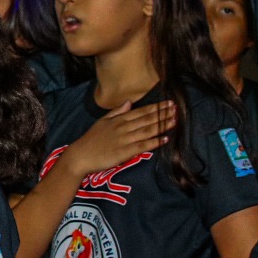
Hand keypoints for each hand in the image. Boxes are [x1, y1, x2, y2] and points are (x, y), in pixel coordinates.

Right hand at [61, 99, 175, 182]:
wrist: (80, 155)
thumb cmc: (91, 139)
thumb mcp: (102, 121)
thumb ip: (117, 112)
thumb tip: (129, 102)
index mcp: (118, 120)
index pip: (140, 111)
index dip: (156, 107)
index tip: (168, 103)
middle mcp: (123, 127)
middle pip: (147, 119)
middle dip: (163, 114)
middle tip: (176, 108)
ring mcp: (124, 139)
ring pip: (147, 130)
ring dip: (162, 125)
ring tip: (175, 121)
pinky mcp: (125, 152)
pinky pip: (142, 146)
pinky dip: (154, 142)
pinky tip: (165, 139)